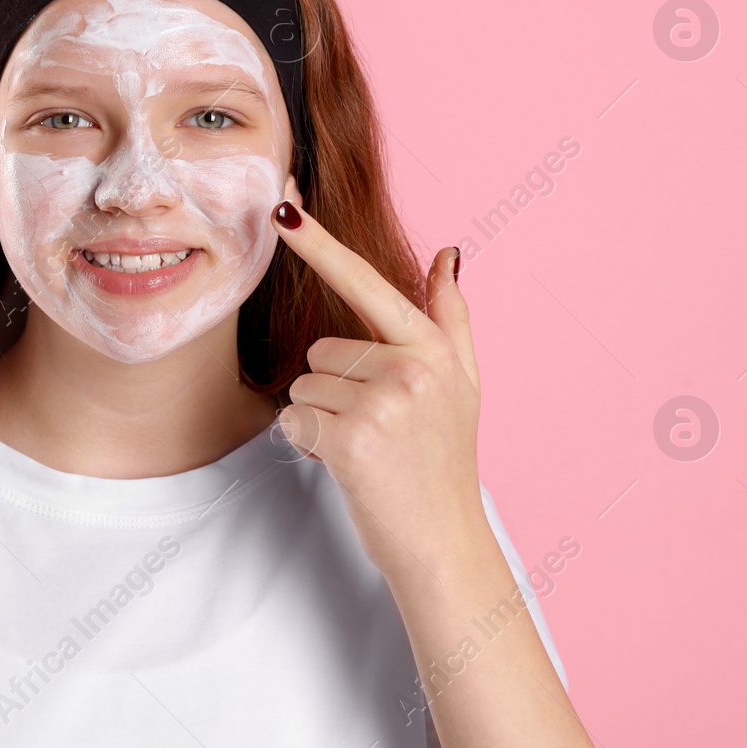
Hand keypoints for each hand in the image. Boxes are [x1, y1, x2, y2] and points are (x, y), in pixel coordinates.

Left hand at [271, 196, 491, 585]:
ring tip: (366, 448)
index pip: (367, 282)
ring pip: (304, 384)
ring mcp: (383, 403)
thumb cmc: (444, 462)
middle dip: (334, 388)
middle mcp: (411, 367)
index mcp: (433, 348)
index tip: (283, 205)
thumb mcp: (463, 383)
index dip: (319, 243)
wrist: (443, 542)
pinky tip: (348, 465)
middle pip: (322, 350)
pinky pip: (295, 418)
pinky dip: (308, 444)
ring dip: (320, 418)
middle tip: (377, 428)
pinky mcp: (351, 437)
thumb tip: (448, 251)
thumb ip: (450, 315)